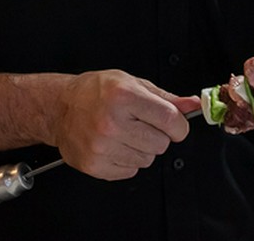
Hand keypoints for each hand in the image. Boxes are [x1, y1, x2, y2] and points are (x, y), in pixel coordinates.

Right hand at [52, 69, 199, 180]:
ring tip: (124, 133)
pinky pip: (130, 171)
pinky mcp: (95, 165)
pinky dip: (127, 160)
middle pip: (161, 144)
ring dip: (141, 149)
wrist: (60, 107)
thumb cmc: (96, 92)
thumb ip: (165, 97)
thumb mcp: (132, 83)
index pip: (170, 121)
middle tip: (140, 124)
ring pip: (147, 160)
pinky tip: (114, 144)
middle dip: (157, 135)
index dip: (179, 126)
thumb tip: (192, 104)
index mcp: (123, 97)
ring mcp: (102, 147)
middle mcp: (111, 122)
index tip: (176, 125)